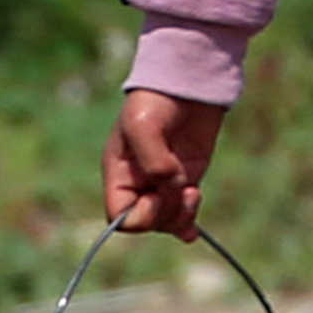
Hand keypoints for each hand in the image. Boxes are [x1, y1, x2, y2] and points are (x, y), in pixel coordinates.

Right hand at [106, 90, 225, 237]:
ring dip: (181, 216)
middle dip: (167, 213)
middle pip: (146, 222)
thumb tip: (171, 188)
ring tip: (193, 192)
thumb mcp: (143, 126)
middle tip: (184, 189)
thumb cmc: (155, 100)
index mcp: (119, 173)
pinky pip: (182, 213)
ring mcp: (163, 183)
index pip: (119, 216)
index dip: (140, 215)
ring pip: (166, 221)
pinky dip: (187, 224)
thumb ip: (154, 163)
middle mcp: (138, 182)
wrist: (187, 80)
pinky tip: (193, 232)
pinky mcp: (185, 179)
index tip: (157, 195)